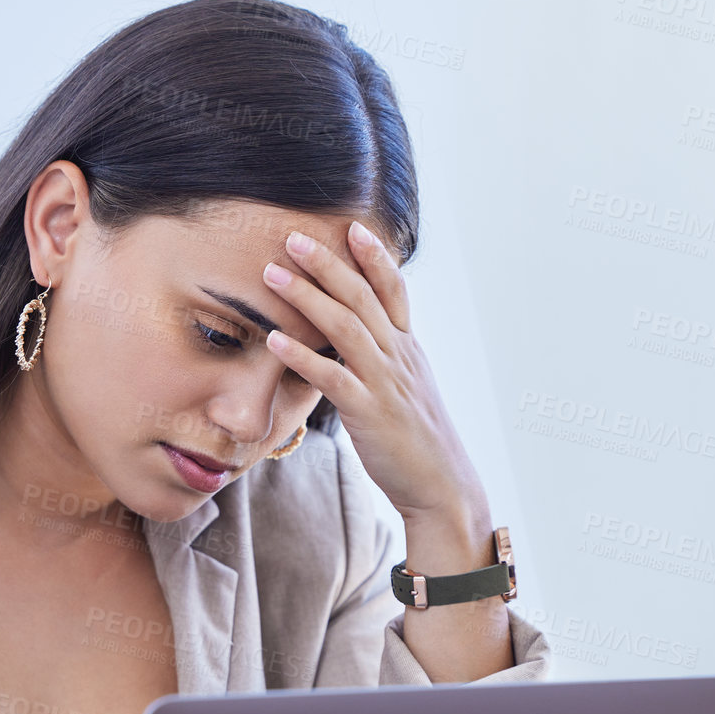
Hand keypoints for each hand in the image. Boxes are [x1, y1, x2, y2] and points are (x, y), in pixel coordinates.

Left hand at [261, 221, 488, 532]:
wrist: (442, 487)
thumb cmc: (415, 442)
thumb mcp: (404, 391)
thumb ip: (381, 362)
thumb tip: (352, 345)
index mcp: (408, 349)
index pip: (393, 290)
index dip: (374, 256)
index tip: (351, 226)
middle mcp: (399, 357)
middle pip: (362, 296)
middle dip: (327, 263)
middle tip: (292, 238)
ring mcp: (386, 383)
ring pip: (346, 326)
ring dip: (306, 296)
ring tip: (272, 275)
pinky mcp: (369, 413)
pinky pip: (333, 377)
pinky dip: (302, 355)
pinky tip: (275, 340)